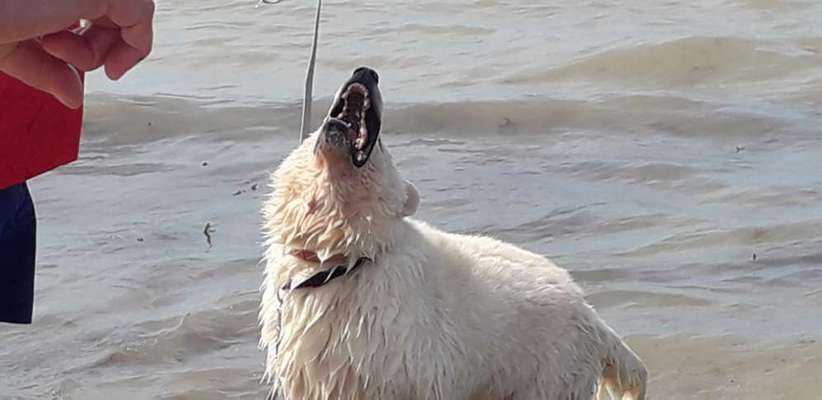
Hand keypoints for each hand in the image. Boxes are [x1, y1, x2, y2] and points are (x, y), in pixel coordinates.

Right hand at [0, 0, 154, 108]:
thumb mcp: (10, 48)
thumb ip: (46, 69)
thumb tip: (73, 95)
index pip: (93, 7)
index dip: (99, 40)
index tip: (102, 68)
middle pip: (115, 9)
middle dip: (102, 46)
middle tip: (82, 66)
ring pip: (130, 10)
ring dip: (102, 47)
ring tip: (57, 48)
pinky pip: (142, 13)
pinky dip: (134, 46)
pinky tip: (107, 66)